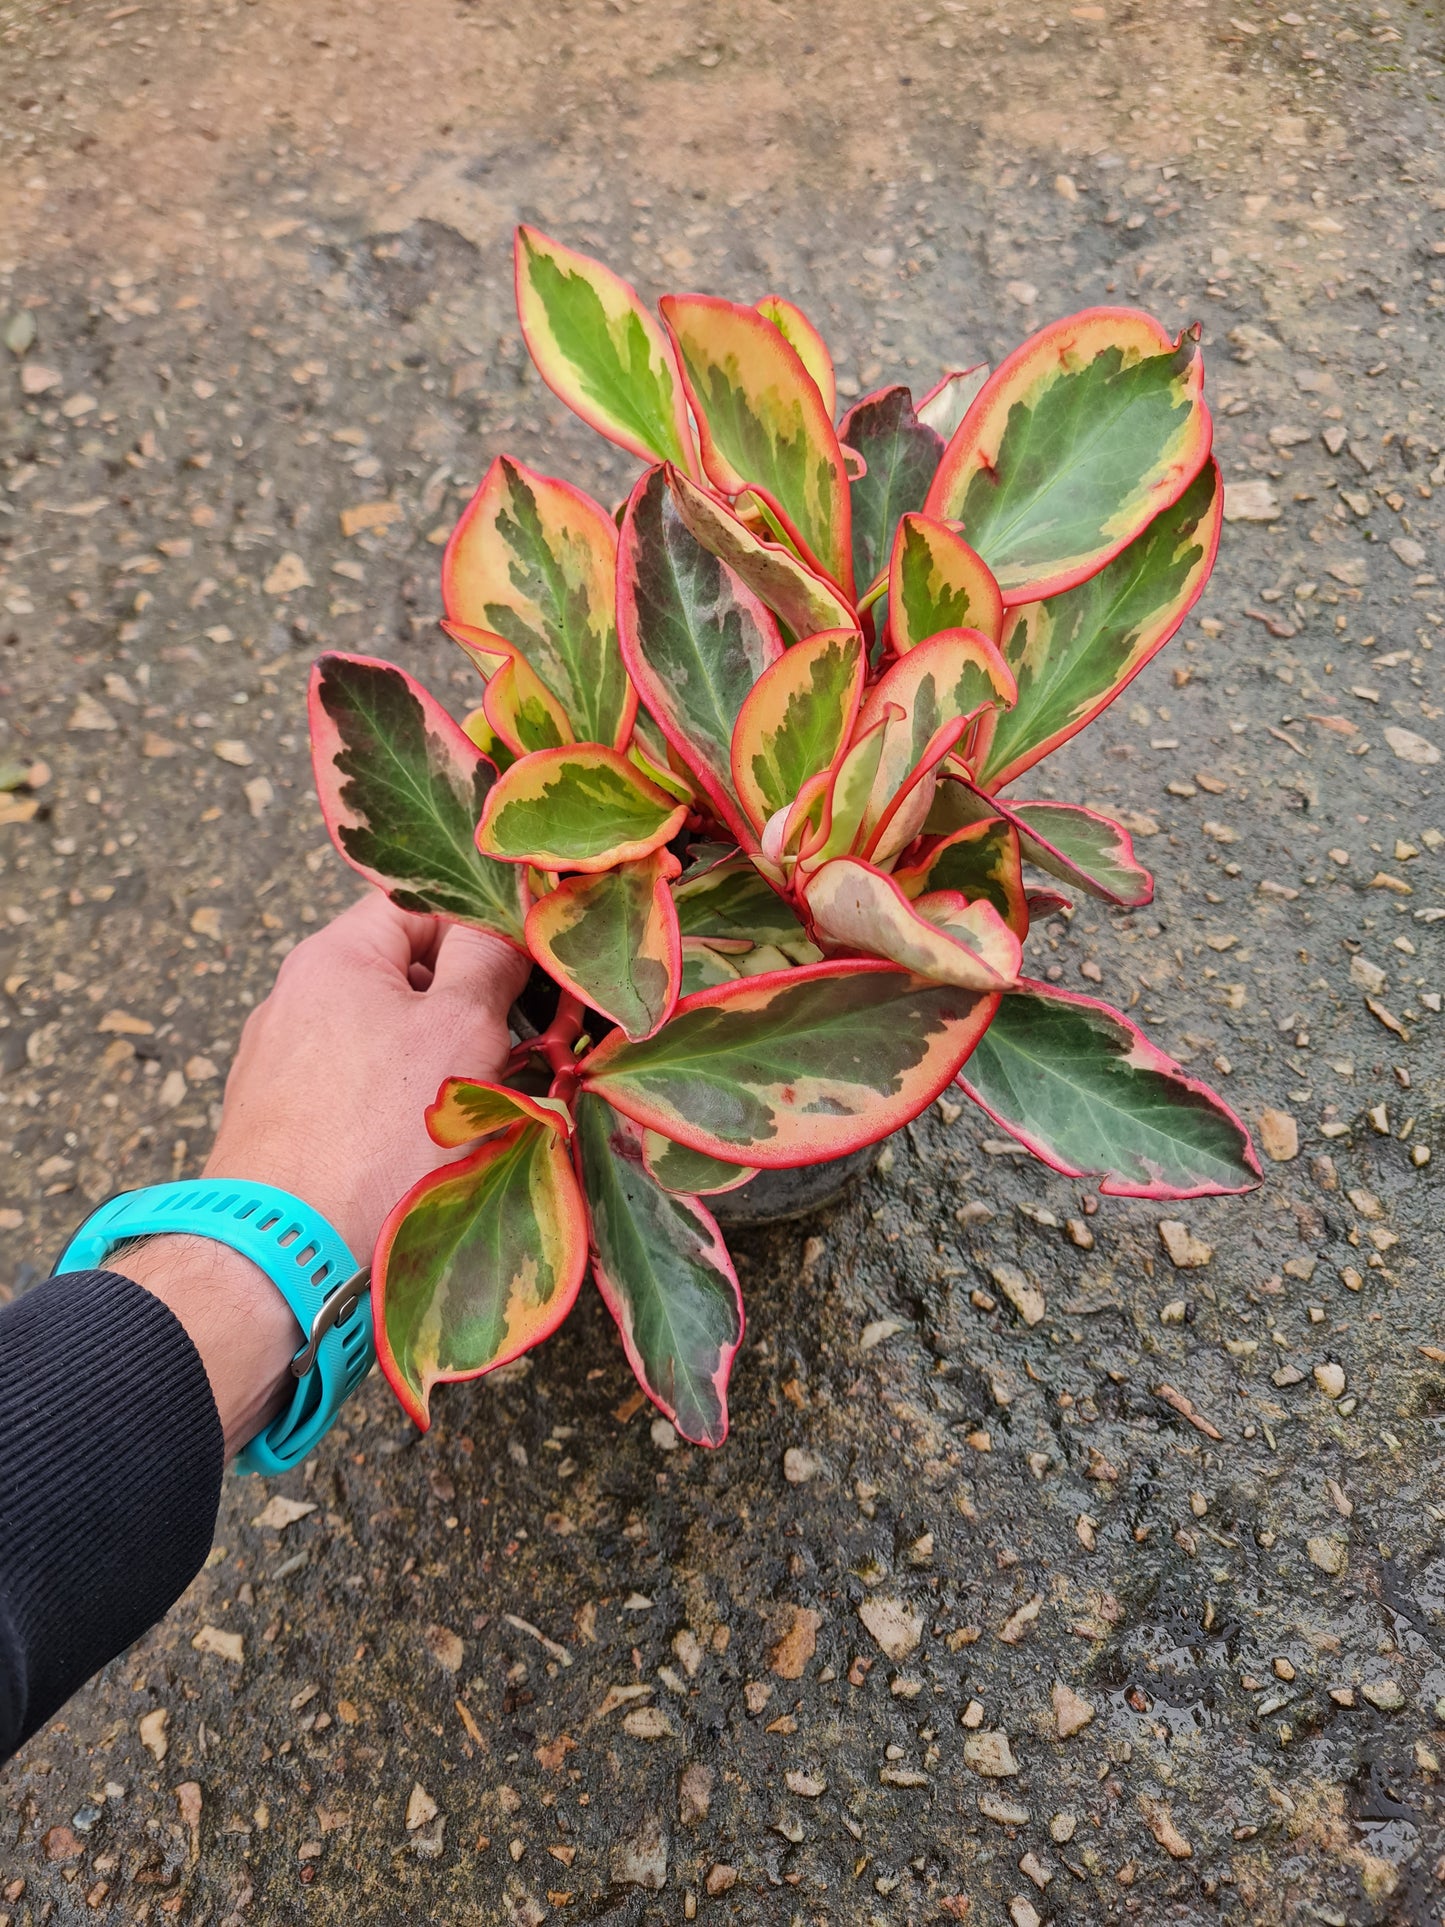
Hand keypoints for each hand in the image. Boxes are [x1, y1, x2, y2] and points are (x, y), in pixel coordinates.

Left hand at [113, 893, 529, 1455]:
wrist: (286, 1259)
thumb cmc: (381, 1133)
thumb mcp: (461, 1027)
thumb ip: (488, 959)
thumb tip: (505, 923)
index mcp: (332, 957)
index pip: (420, 905)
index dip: (484, 927)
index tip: (534, 971)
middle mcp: (294, 1001)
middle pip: (404, 979)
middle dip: (470, 1009)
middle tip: (522, 1051)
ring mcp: (282, 1069)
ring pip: (386, 1045)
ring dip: (442, 1069)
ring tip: (483, 1116)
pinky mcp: (282, 1131)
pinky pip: (359, 1100)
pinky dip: (400, 1115)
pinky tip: (429, 1157)